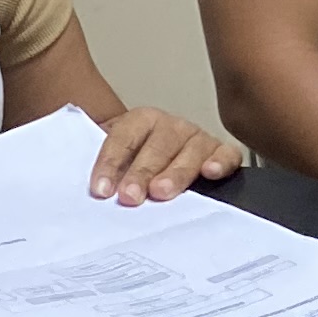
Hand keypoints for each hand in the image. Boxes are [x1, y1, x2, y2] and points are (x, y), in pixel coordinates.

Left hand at [86, 107, 242, 205]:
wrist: (158, 163)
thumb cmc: (135, 167)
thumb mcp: (116, 163)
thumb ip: (104, 172)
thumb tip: (91, 190)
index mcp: (141, 120)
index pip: (123, 138)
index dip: (110, 163)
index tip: (101, 189)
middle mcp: (172, 126)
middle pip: (157, 146)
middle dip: (142, 172)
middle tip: (130, 196)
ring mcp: (198, 138)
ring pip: (190, 151)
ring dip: (175, 173)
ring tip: (161, 193)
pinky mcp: (222, 153)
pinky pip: (226, 154)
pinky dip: (220, 161)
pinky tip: (210, 173)